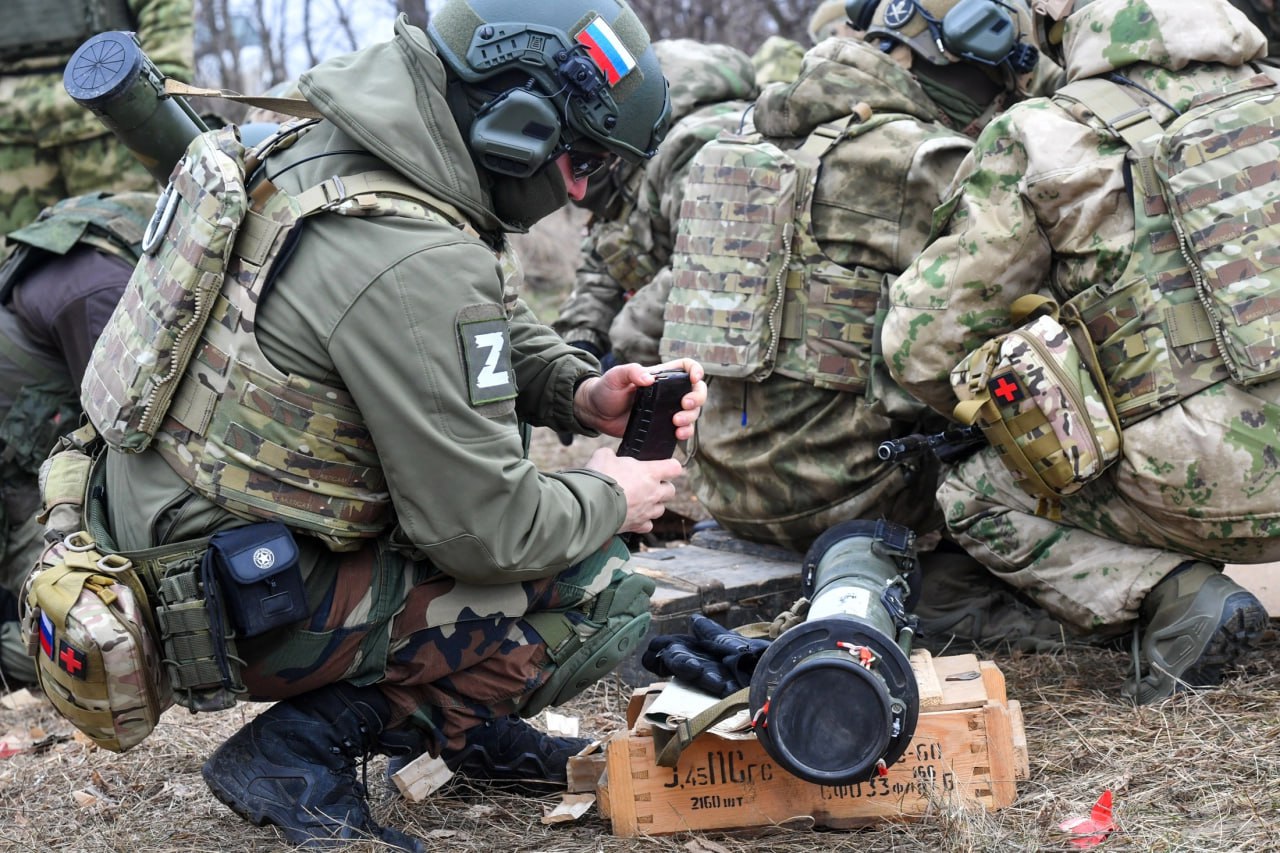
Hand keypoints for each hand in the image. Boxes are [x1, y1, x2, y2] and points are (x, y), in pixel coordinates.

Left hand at [574, 359, 707, 439]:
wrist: (597, 414)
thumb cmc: (605, 390)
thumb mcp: (615, 376)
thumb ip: (631, 372)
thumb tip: (649, 379)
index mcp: (661, 376)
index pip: (687, 367)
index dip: (696, 370)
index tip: (694, 379)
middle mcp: (668, 393)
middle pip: (696, 391)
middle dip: (697, 398)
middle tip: (684, 405)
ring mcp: (667, 410)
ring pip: (692, 412)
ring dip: (691, 417)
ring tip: (676, 422)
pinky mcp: (662, 427)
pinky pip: (682, 429)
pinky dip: (686, 432)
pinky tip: (678, 434)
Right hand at [585, 448, 681, 533]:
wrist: (592, 504)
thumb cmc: (601, 478)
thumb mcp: (604, 456)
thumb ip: (612, 456)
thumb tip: (610, 457)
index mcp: (650, 473)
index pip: (674, 468)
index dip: (670, 466)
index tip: (664, 466)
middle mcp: (653, 493)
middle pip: (671, 490)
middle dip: (663, 487)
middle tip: (649, 484)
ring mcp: (647, 511)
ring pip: (661, 509)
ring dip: (654, 505)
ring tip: (641, 500)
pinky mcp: (637, 525)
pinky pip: (647, 525)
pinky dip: (643, 521)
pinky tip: (634, 516)